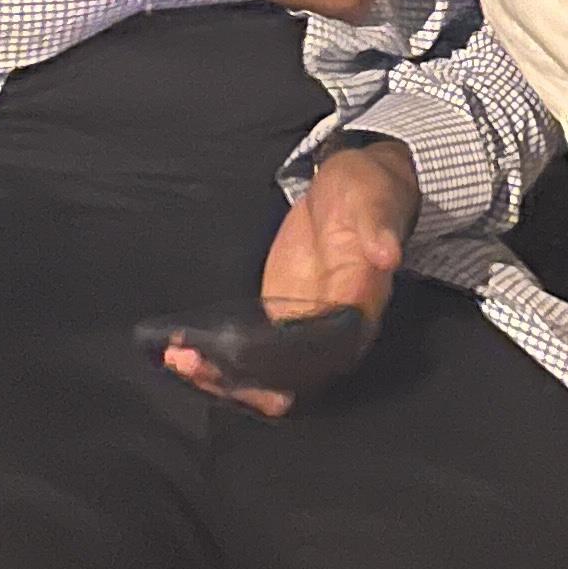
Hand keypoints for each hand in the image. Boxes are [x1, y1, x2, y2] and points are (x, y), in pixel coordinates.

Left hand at [166, 140, 419, 416]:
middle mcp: (333, 332)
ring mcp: (304, 328)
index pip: (322, 354)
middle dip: (241, 378)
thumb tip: (387, 255)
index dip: (282, 366)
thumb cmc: (368, 193)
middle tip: (194, 362)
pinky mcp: (281, 320)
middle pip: (289, 376)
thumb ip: (377, 229)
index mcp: (360, 309)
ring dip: (224, 375)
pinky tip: (182, 351)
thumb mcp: (373, 202)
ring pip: (267, 373)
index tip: (241, 360)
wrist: (351, 190)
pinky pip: (251, 353)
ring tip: (179, 359)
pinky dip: (218, 358)